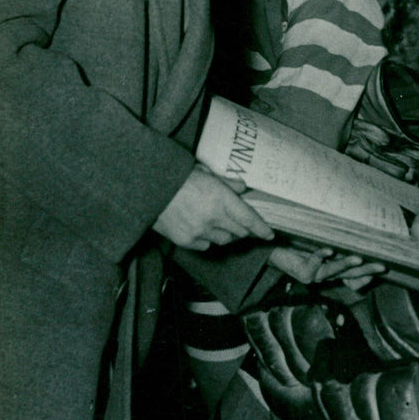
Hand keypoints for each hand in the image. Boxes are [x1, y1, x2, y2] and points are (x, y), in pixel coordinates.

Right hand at [153, 164, 273, 250]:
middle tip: (239, 222)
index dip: (261, 229)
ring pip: (223, 240)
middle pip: (239, 232)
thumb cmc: (178, 177)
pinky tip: (199, 228)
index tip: (269, 235)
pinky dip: (206, 239)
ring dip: (225, 234)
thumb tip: (243, 187)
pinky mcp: (186, 240)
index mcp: (221, 199)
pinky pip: (205, 246)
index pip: (248, 219)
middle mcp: (213, 218)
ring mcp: (199, 231)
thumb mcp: (206, 173)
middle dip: (243, 229)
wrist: (149, 189)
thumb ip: (227, 183)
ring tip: (216, 222)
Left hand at [269, 246, 385, 290]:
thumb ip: (340, 238)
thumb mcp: (323, 237)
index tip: (383, 266)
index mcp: (334, 267)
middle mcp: (326, 274)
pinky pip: (313, 266)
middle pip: (350, 274)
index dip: (369, 273)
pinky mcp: (301, 272)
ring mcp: (314, 275)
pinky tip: (328, 250)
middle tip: (381, 266)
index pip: (356, 275)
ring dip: (346, 265)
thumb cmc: (299, 238)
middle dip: (366, 270)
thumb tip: (361, 229)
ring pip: (334, 272)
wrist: (271, 244)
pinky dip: (320, 256)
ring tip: (359, 258)